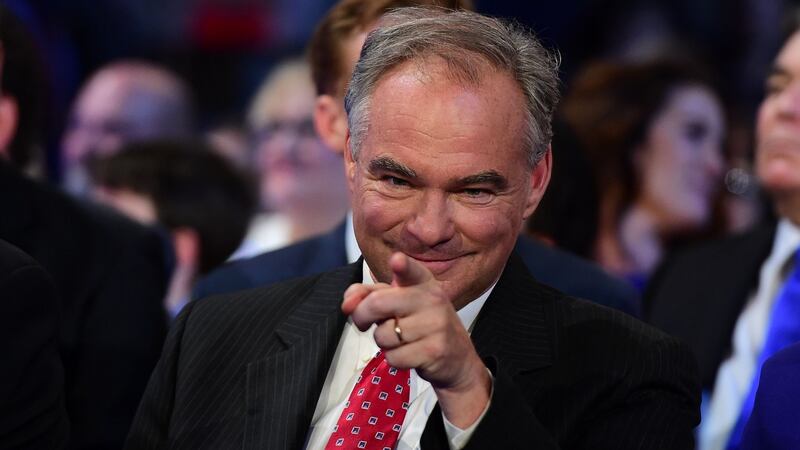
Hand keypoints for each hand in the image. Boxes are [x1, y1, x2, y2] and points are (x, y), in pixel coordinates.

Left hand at [342, 252, 490, 427]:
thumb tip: (347, 303)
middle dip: (361, 316)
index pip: (411, 271)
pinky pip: (394, 357)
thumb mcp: (401, 303)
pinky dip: (395, 359)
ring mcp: (436, 325)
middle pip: (378, 304)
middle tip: (364, 322)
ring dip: (383, 342)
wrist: (458, 359)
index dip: (402, 266)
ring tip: (401, 340)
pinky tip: (410, 354)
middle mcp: (432, 299)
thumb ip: (370, 295)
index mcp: (423, 282)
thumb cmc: (422, 326)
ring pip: (383, 335)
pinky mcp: (434, 351)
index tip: (396, 260)